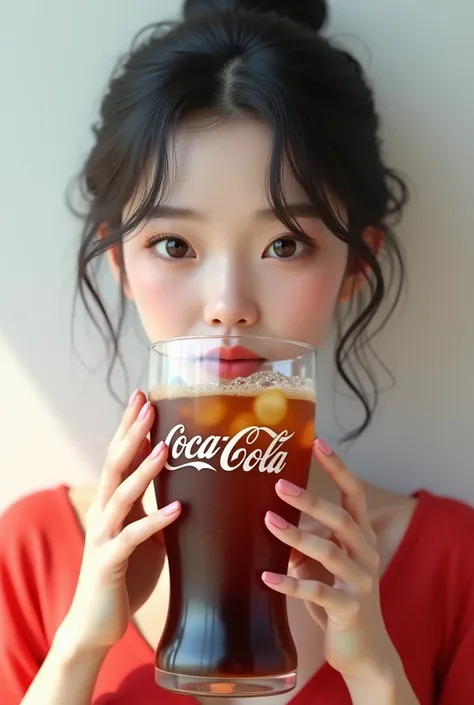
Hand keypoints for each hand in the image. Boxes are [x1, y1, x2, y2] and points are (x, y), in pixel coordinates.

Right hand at [60, 391, 180, 651]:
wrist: (97, 621)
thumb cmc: (126, 573)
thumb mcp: (143, 533)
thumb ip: (155, 507)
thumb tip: (187, 487)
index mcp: (112, 503)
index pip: (119, 455)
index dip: (130, 426)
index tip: (143, 397)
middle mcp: (103, 512)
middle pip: (115, 463)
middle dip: (131, 433)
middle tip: (147, 404)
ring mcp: (103, 535)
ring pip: (121, 494)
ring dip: (144, 470)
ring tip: (165, 448)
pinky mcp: (109, 561)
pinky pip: (133, 537)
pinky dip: (155, 522)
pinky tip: (177, 510)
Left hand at [262, 438, 397, 683]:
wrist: (364, 651)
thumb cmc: (340, 600)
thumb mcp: (322, 566)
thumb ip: (304, 544)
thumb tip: (270, 522)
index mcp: (361, 539)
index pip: (354, 495)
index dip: (338, 468)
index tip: (318, 443)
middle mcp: (366, 555)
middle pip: (342, 519)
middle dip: (311, 500)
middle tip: (279, 485)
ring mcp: (360, 583)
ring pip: (330, 552)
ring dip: (297, 536)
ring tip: (268, 522)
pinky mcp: (348, 610)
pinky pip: (317, 592)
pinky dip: (290, 583)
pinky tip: (266, 577)